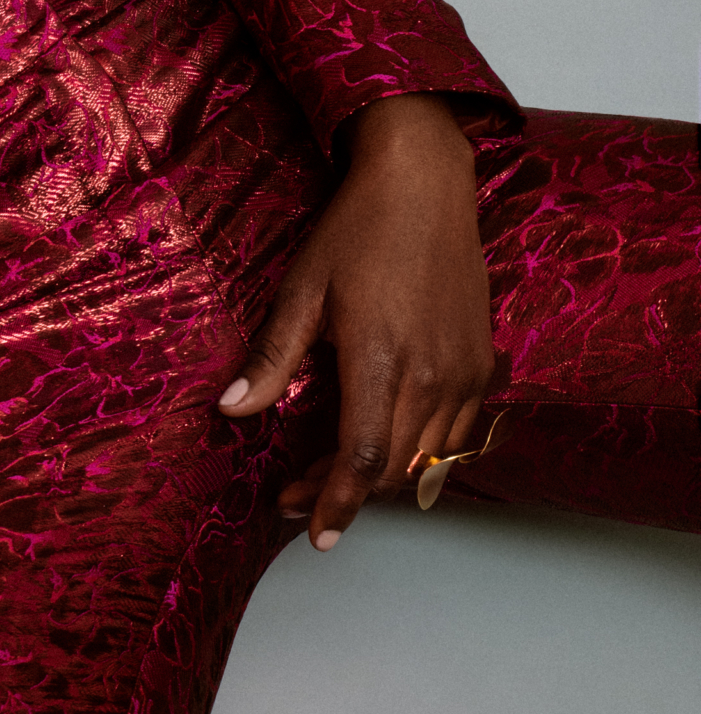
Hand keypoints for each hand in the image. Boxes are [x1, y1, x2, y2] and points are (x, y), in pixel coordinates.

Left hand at [217, 93, 492, 548]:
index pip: (362, 458)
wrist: (426, 183)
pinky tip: (389, 447)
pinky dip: (423, 455)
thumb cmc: (358, 229)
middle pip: (393, 469)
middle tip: (298, 500)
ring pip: (428, 459)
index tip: (311, 530)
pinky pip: (458, 434)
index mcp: (381, 358)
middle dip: (344, 496)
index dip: (335, 502)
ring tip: (331, 478)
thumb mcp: (303, 290)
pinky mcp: (482, 363)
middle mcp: (433, 374)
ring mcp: (465, 372)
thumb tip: (231, 410)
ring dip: (382, 480)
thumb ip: (273, 358)